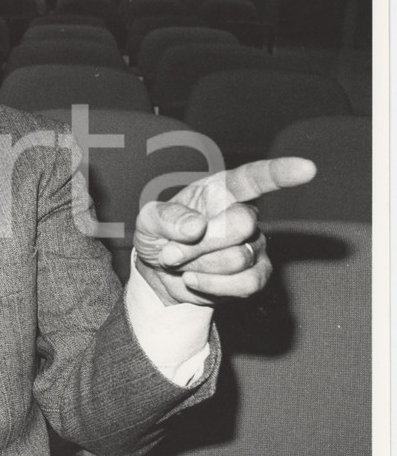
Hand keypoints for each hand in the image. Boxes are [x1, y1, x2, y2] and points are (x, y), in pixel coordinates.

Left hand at [134, 157, 316, 305]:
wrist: (159, 273)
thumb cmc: (159, 236)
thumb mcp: (148, 221)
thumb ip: (166, 218)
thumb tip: (195, 226)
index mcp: (221, 190)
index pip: (255, 178)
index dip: (281, 173)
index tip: (307, 168)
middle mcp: (244, 215)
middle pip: (240, 225)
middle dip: (199, 243)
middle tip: (172, 251)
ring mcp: (255, 245)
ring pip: (239, 258)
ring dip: (200, 266)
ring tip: (183, 264)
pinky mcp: (257, 275)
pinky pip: (247, 284)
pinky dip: (213, 286)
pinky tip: (194, 280)